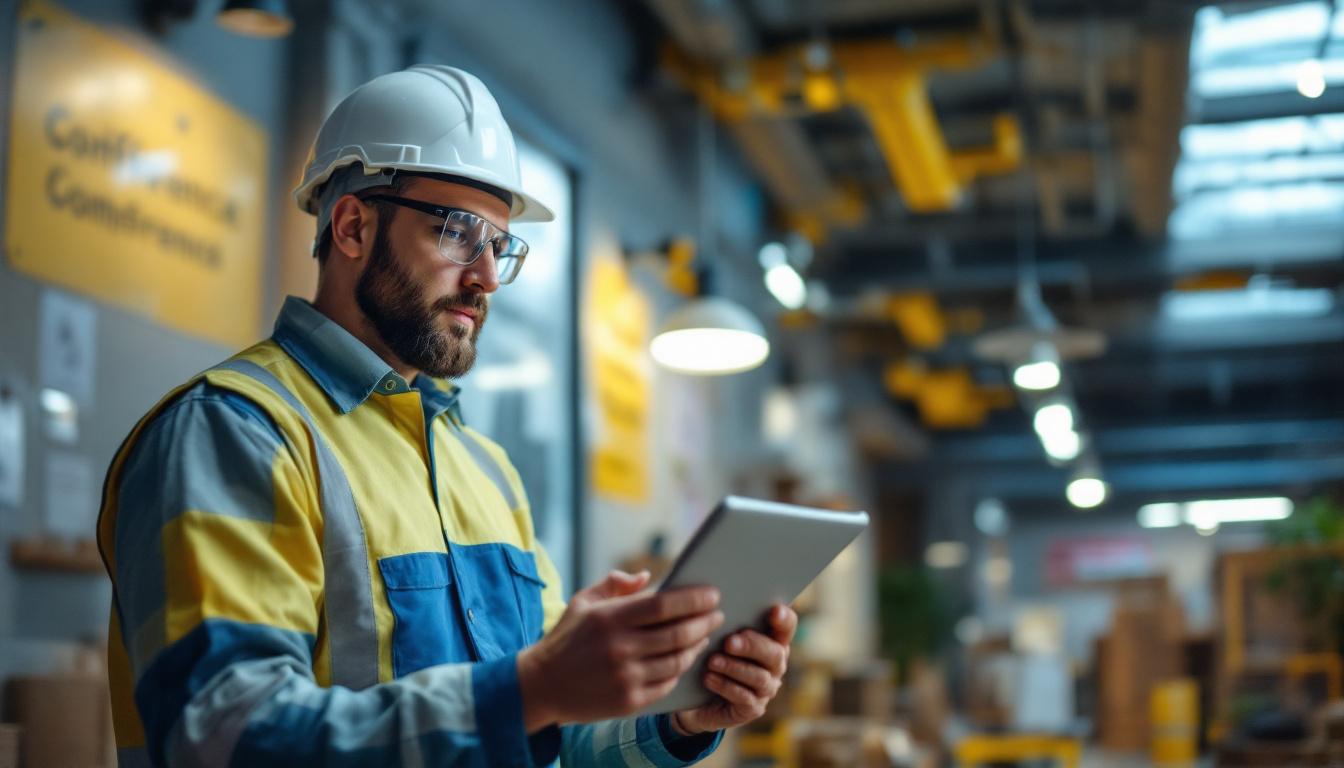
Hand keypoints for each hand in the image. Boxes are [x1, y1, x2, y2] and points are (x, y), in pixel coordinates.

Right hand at [517, 570, 723, 729]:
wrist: (540, 686)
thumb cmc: (566, 639)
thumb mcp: (582, 603)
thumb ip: (615, 585)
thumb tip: (648, 577)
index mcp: (610, 619)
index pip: (663, 605)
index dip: (693, 599)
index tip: (712, 594)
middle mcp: (619, 648)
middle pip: (677, 633)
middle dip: (704, 621)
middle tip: (717, 614)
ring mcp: (625, 677)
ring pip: (677, 660)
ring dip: (697, 646)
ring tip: (705, 635)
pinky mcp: (629, 701)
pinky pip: (667, 684)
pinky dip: (681, 669)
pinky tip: (686, 658)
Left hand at [671, 603, 797, 735]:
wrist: (697, 697)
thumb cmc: (711, 656)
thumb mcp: (718, 637)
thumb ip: (727, 623)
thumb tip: (716, 605)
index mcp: (773, 641)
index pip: (787, 627)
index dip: (784, 619)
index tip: (773, 610)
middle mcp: (775, 665)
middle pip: (775, 653)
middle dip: (752, 646)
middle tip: (729, 642)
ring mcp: (767, 688)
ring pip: (759, 677)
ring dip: (734, 668)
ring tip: (712, 661)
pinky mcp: (753, 708)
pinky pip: (744, 698)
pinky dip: (725, 686)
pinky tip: (708, 678)